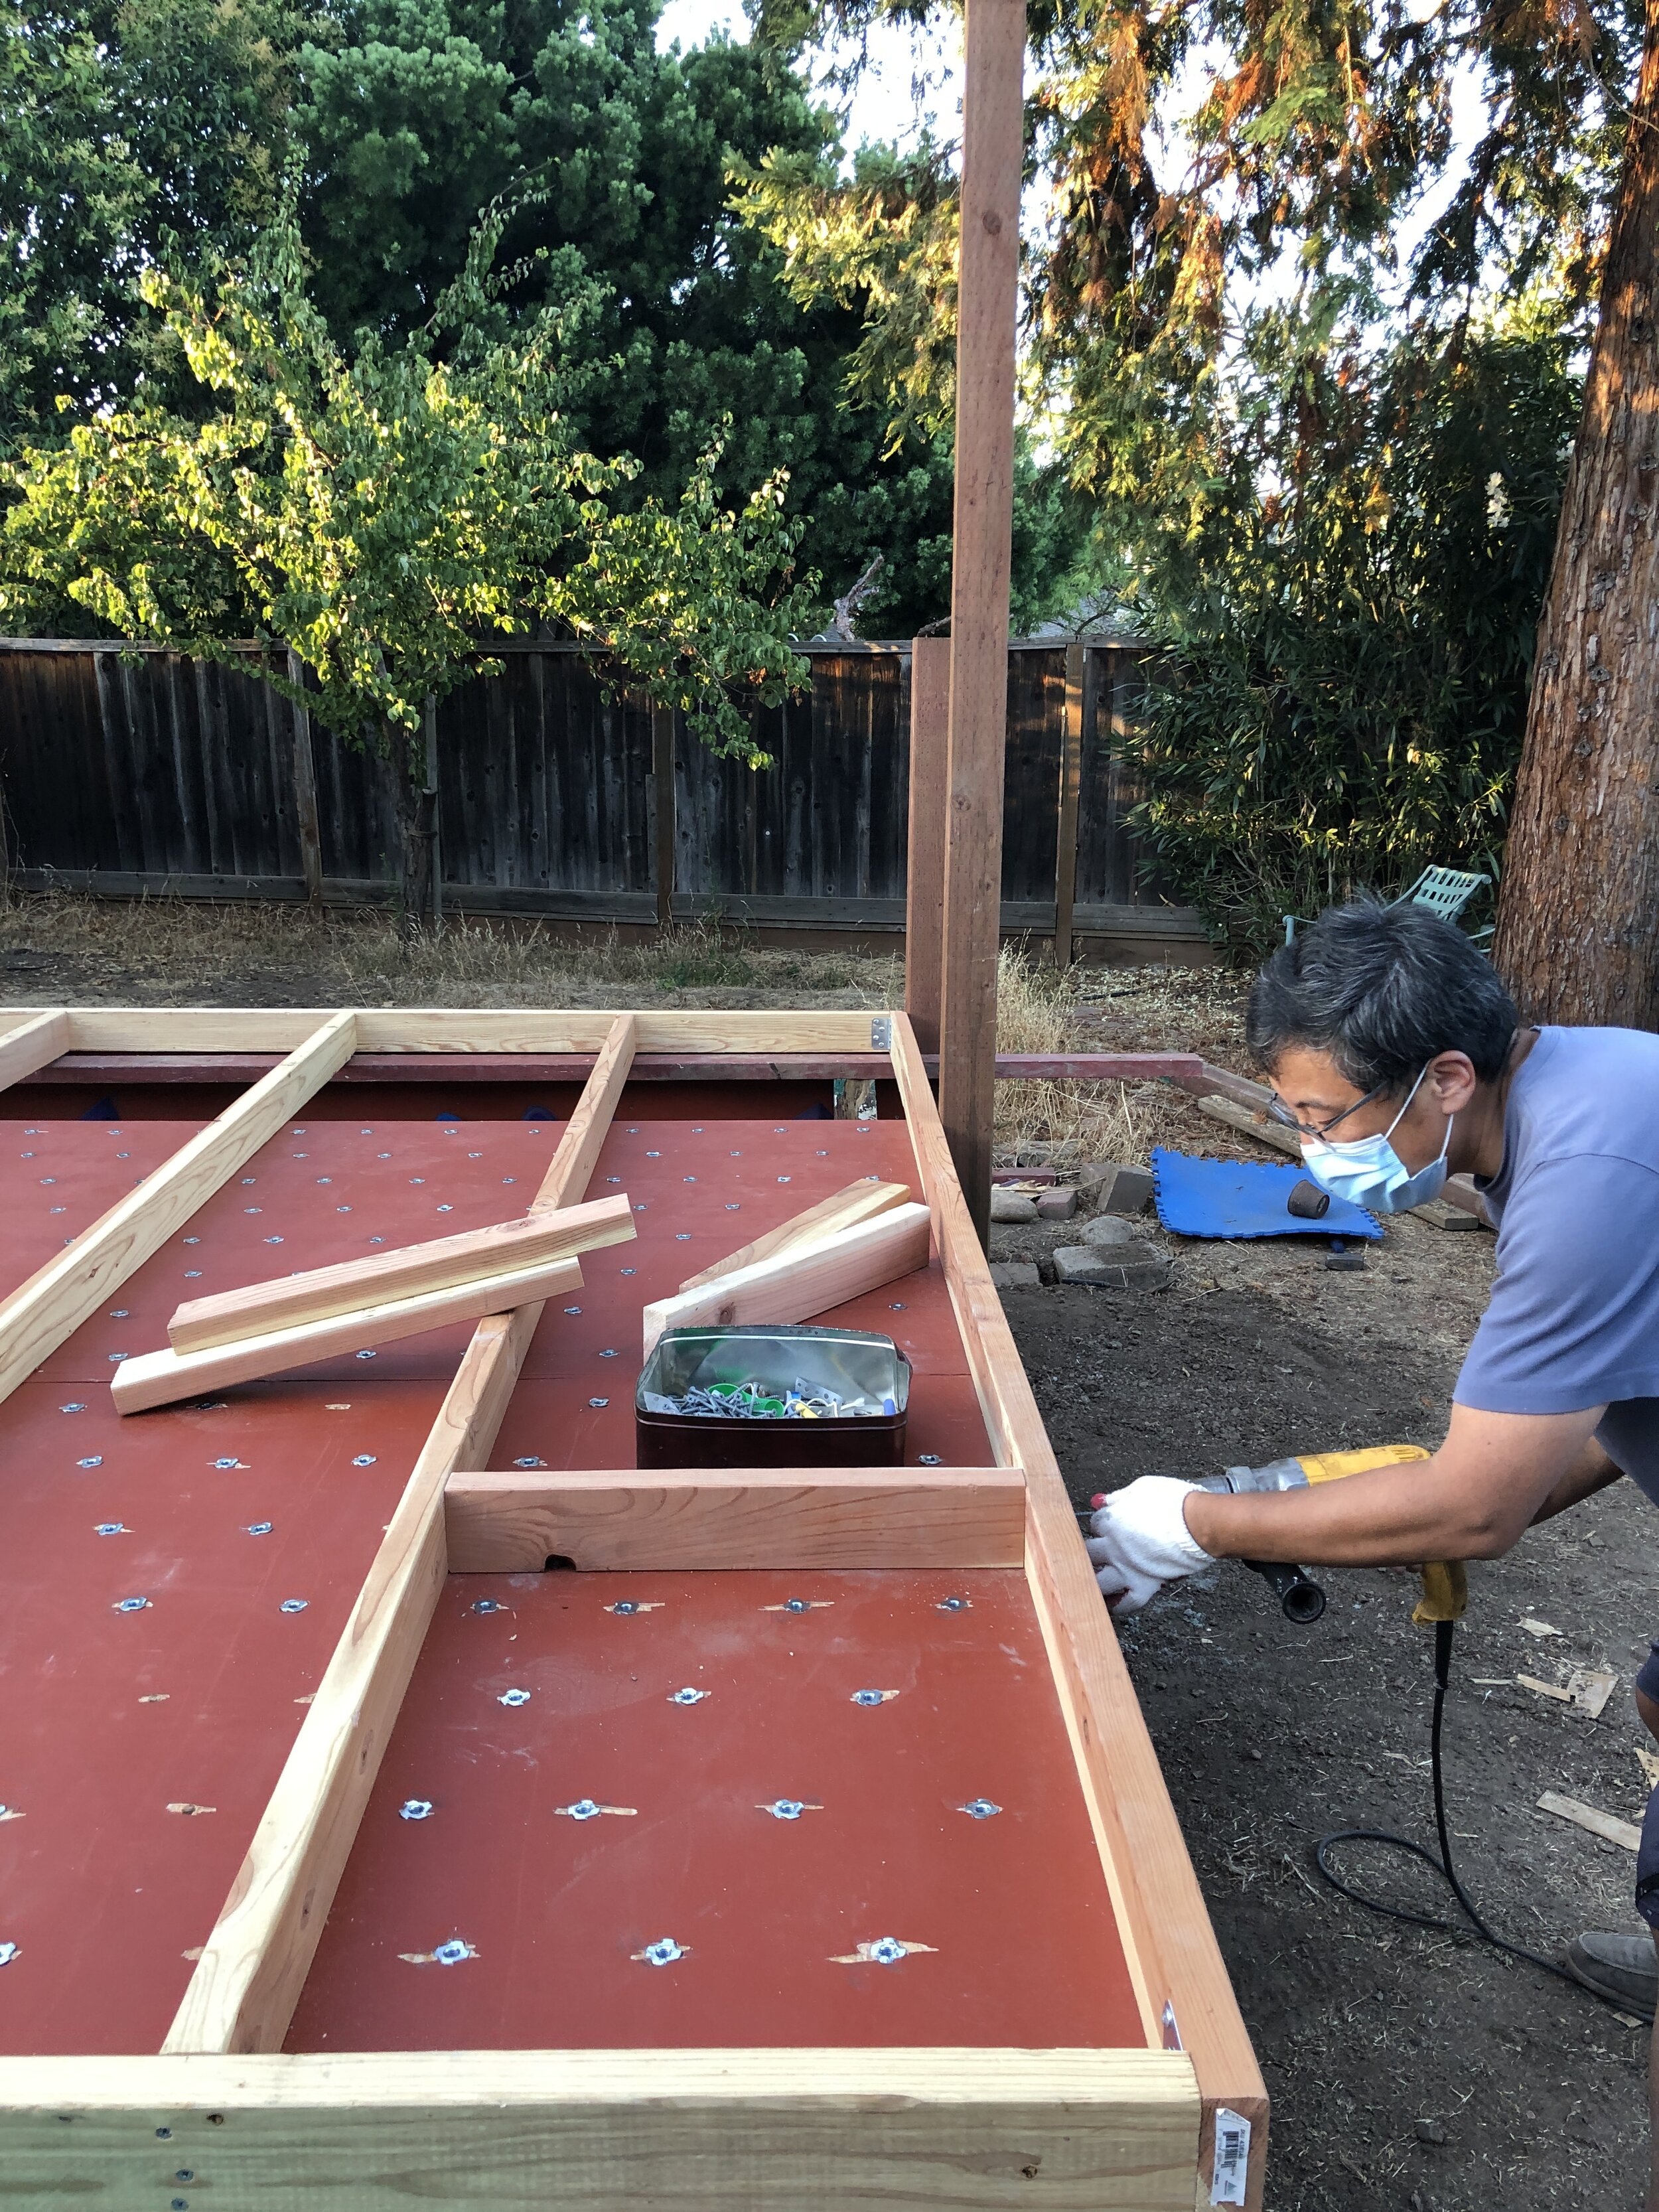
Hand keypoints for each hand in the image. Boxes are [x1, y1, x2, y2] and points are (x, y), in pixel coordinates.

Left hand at [1087, 1477, 1211, 1613]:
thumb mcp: (1142, 1488)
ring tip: (1092, 1583)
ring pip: (1099, 1581)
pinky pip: (1127, 1602)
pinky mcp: (1145, 1584)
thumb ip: (1121, 1497)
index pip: (1095, 1524)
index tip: (1107, 1526)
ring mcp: (1127, 1568)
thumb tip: (1106, 1500)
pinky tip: (1114, 1604)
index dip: (1101, 1524)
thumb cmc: (1174, 1502)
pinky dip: (1120, 1605)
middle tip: (1096, 1554)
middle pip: (1089, 1552)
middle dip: (1091, 1552)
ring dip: (1094, 1581)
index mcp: (1112, 1521)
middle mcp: (1114, 1547)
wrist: (1197, 1522)